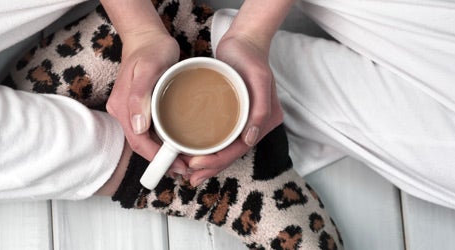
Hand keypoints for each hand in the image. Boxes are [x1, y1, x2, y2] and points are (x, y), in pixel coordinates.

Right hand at [106, 31, 186, 171]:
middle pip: (140, 145)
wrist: (145, 37)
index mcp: (122, 106)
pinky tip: (175, 144)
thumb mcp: (150, 67)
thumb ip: (140, 95)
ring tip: (184, 159)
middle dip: (161, 160)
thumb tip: (137, 126)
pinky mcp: (136, 108)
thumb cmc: (151, 49)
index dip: (157, 158)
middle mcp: (122, 111)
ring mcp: (128, 111)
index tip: (177, 165)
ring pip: (143, 140)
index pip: (138, 142)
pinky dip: (161, 141)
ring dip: (161, 153)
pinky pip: (147, 131)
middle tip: (185, 167)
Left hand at [185, 34, 283, 185]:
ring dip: (207, 163)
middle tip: (188, 176)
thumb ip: (260, 109)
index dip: (217, 161)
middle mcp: (256, 125)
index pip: (239, 150)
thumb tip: (250, 139)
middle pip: (231, 153)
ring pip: (224, 148)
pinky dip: (207, 148)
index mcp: (266, 121)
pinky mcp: (233, 114)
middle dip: (210, 168)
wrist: (245, 41)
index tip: (195, 165)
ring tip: (188, 172)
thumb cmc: (252, 57)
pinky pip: (220, 137)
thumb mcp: (259, 79)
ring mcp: (244, 121)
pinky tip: (192, 153)